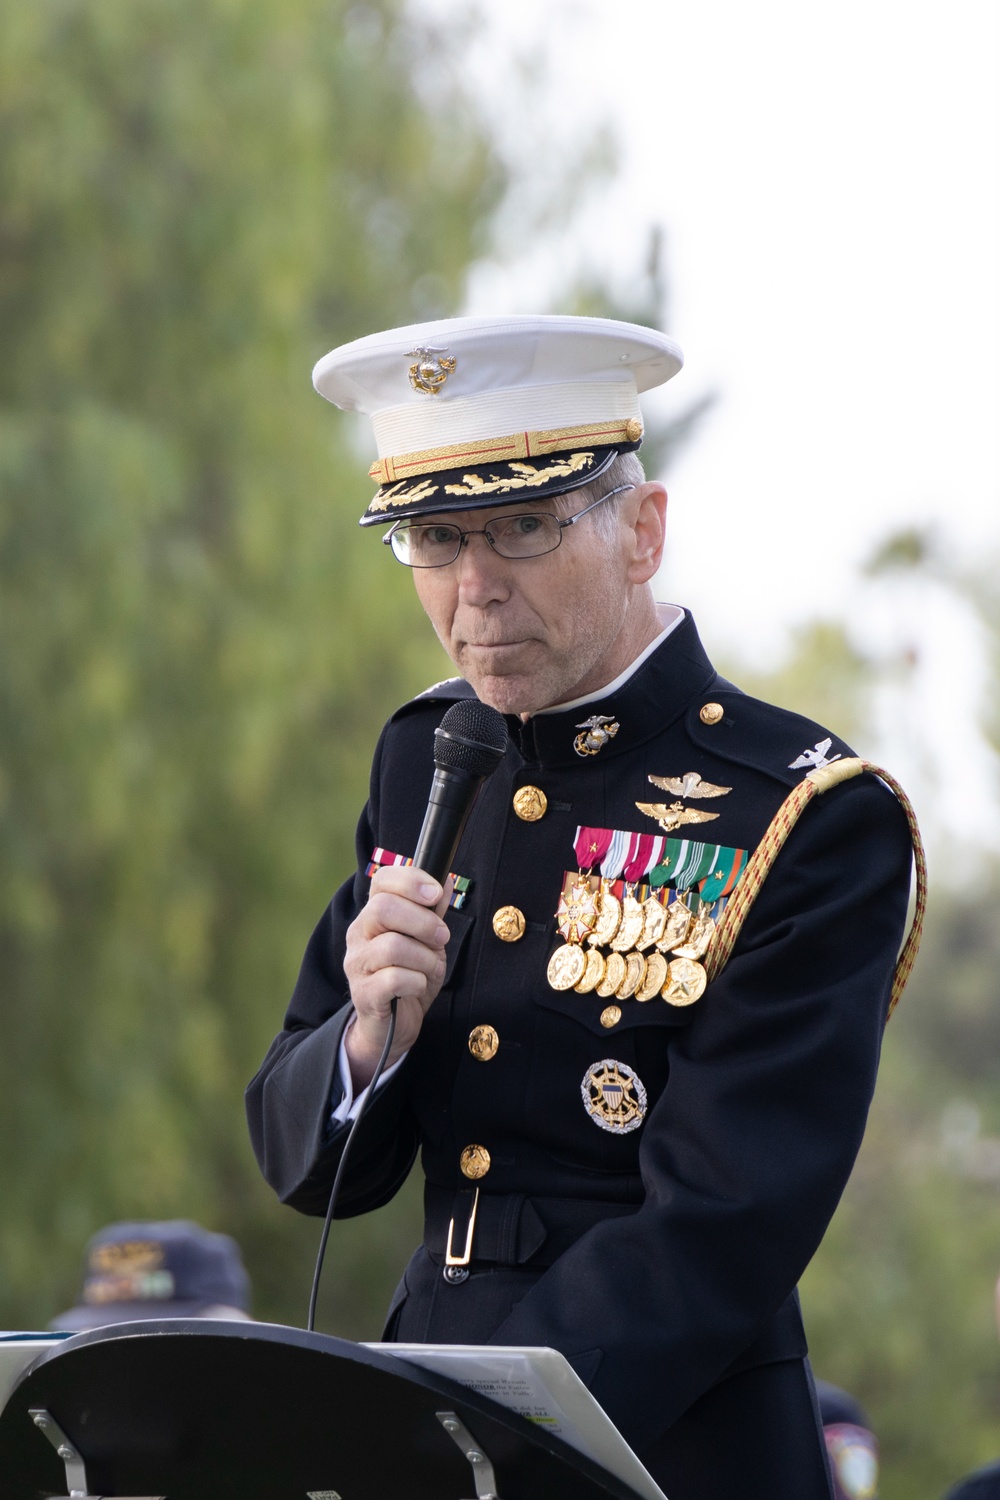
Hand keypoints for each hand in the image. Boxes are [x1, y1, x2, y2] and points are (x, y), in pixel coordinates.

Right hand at [343, 864, 451, 1087]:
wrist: (391, 1027)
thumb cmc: (409, 978)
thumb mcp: (426, 941)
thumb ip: (432, 912)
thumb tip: (445, 879)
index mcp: (373, 915)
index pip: (382, 880)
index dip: (411, 880)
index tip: (436, 894)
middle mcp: (358, 935)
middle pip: (383, 908)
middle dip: (423, 922)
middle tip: (441, 937)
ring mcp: (357, 964)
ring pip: (392, 946)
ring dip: (424, 957)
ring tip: (431, 968)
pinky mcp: (364, 993)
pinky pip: (395, 979)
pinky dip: (417, 981)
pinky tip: (418, 986)